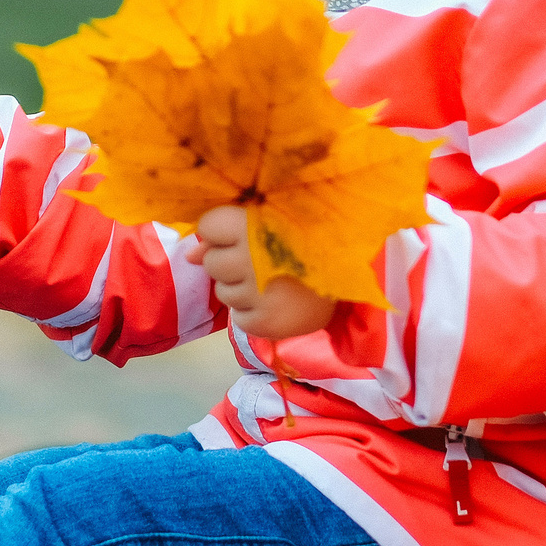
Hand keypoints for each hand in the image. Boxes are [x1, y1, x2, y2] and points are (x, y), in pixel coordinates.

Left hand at [185, 204, 337, 338]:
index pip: (209, 227)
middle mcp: (250, 258)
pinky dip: (254, 313)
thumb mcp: (271, 224)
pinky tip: (277, 303)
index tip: (243, 235)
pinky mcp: (264, 322)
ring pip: (223, 292)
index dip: (221, 232)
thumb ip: (226, 232)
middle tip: (260, 261)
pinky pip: (240, 319)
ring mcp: (256, 293)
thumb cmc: (310, 242)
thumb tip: (189, 253)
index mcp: (252, 225)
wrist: (356, 275)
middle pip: (211, 263)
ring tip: (272, 282)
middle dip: (228, 262)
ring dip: (240, 289)